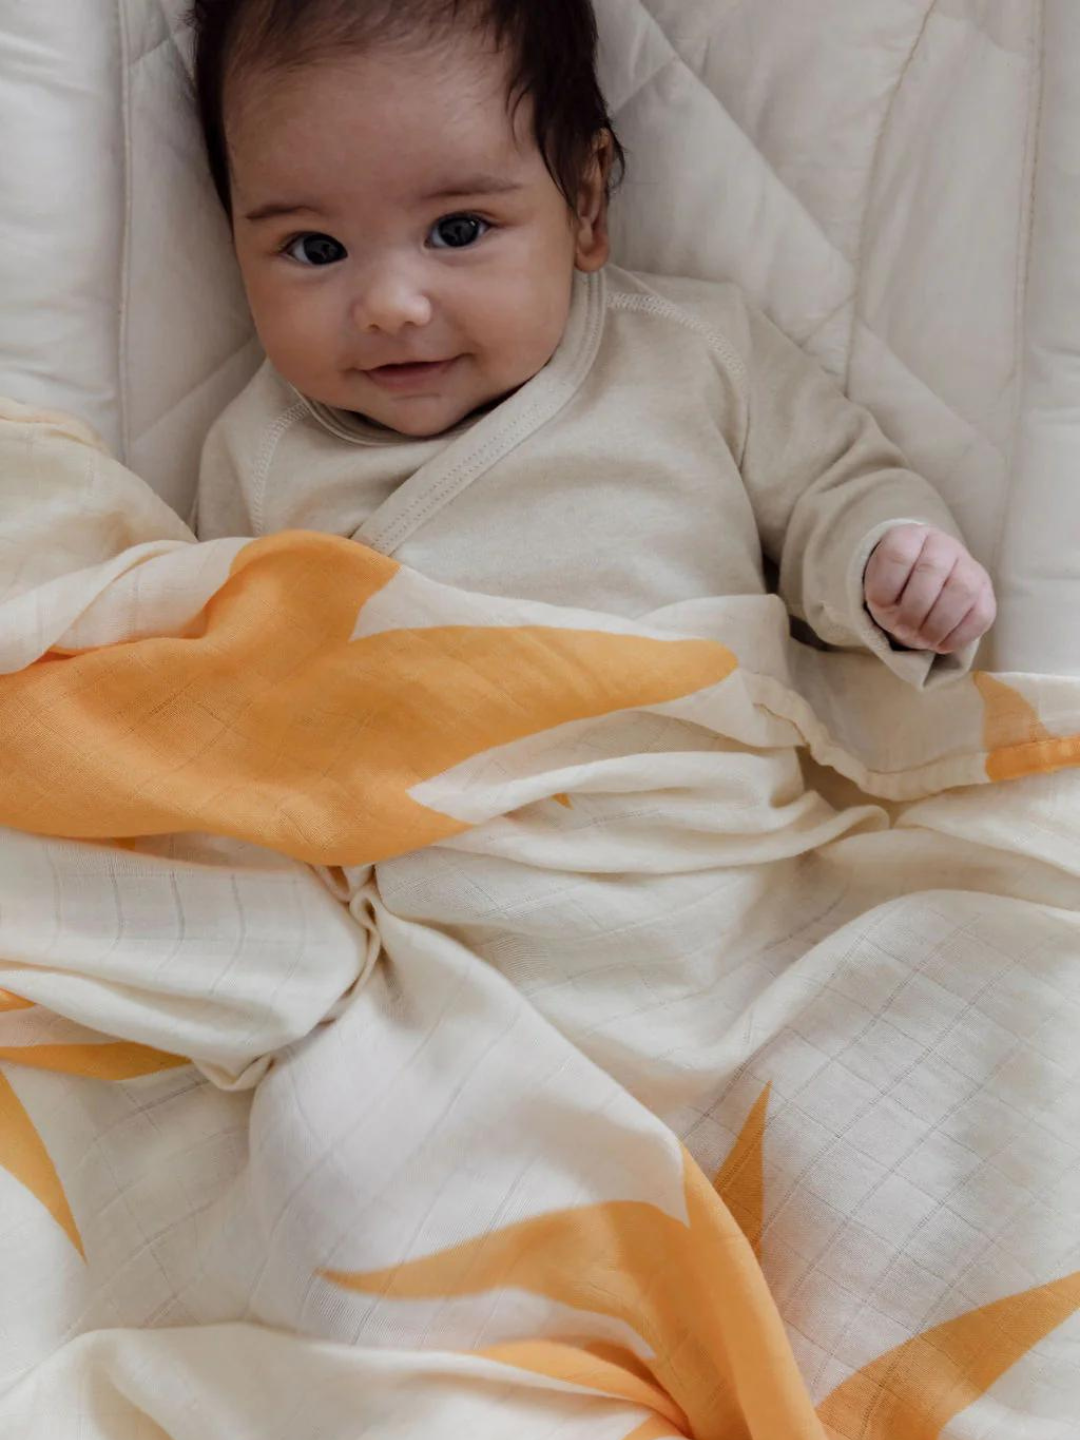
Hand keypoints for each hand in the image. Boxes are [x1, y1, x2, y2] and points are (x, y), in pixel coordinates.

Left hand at [864, 524, 995, 654]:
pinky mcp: (986, 592)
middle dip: (914, 609)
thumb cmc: (895, 589)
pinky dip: (958, 636)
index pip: (898, 554)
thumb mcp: (879, 591)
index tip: (881, 607)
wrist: (919, 590)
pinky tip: (941, 644)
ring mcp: (969, 566)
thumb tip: (906, 624)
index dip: (887, 587)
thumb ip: (884, 600)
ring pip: (962, 589)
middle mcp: (943, 544)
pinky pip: (981, 614)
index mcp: (910, 537)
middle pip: (933, 570)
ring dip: (938, 624)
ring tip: (923, 640)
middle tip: (904, 630)